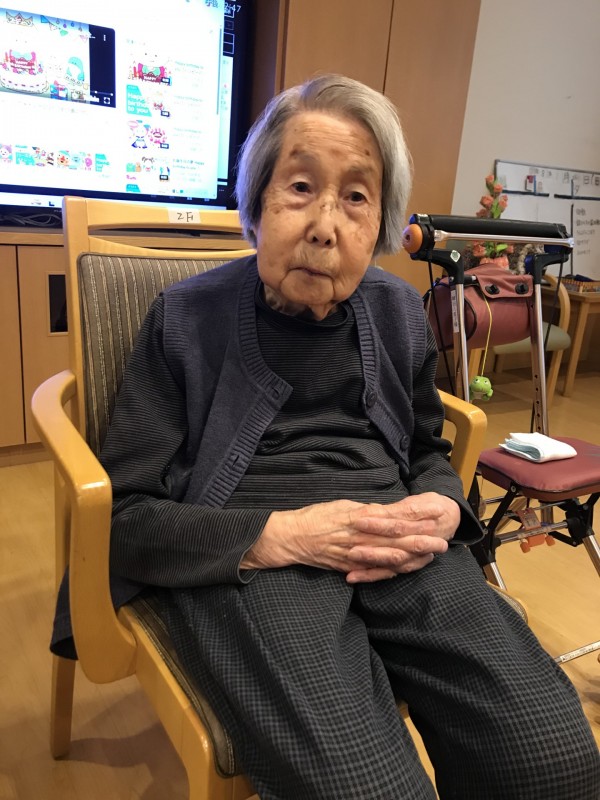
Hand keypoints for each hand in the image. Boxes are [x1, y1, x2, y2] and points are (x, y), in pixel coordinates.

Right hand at [240, 493, 460, 582]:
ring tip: (430, 555)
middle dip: (420, 541)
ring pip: (387, 557)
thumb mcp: (342, 506)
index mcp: (358, 517)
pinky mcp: (348, 566)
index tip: (434, 516)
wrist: (290, 537)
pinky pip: (372, 571)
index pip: (392, 518)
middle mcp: (358, 537)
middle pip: (395, 540)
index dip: (414, 519)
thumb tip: (390, 511)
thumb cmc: (316, 517)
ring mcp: (354, 554)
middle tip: (442, 541)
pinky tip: (404, 569)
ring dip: (411, 557)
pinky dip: (390, 571)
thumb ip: (367, 510)